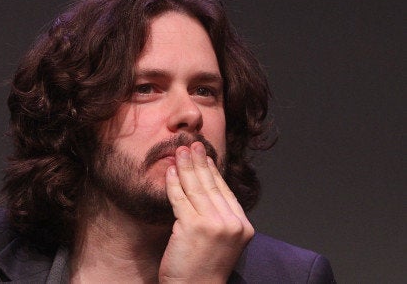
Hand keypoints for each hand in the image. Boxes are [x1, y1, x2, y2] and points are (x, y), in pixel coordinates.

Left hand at [159, 142, 253, 282]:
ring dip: (185, 166)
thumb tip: (204, 188)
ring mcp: (214, 224)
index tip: (205, 155)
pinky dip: (173, 183)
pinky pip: (180, 198)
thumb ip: (218, 217)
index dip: (213, 171)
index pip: (225, 191)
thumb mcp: (220, 241)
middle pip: (212, 185)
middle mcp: (232, 223)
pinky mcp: (194, 226)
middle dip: (199, 161)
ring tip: (179, 151)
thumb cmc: (203, 269)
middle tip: (191, 144)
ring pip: (196, 188)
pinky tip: (169, 172)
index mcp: (243, 226)